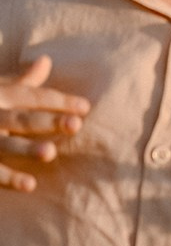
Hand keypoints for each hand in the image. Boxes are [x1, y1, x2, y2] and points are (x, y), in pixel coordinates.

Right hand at [0, 55, 90, 191]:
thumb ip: (22, 81)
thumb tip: (47, 60)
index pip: (32, 97)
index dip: (59, 101)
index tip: (86, 107)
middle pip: (22, 118)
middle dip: (48, 121)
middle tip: (76, 125)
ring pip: (5, 145)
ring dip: (27, 149)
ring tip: (51, 153)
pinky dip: (10, 178)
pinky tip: (31, 185)